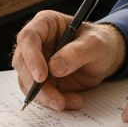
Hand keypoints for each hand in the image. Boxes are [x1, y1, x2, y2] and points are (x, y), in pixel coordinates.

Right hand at [12, 10, 126, 110]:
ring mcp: (36, 62)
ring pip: (26, 82)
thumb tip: (54, 68)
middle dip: (36, 86)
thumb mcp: (96, 44)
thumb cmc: (100, 43)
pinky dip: (53, 102)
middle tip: (56, 101)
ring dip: (45, 97)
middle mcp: (36, 42)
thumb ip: (77, 52)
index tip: (41, 77)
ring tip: (69, 102)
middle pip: (22, 63)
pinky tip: (73, 101)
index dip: (31, 57)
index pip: (28, 37)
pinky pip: (39, 94)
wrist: (105, 58)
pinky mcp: (41, 80)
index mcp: (46, 23)